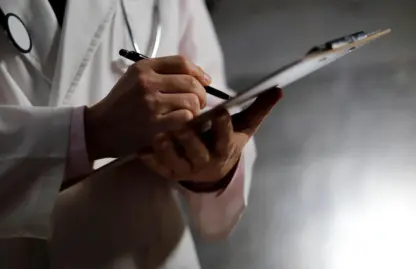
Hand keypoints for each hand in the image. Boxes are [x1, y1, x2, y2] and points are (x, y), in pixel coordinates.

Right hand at [84, 56, 210, 159]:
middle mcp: (147, 82)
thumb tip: (194, 75)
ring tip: (191, 113)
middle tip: (199, 102)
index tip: (205, 81)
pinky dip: (189, 120)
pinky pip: (184, 117)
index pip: (181, 62)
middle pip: (190, 82)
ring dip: (196, 108)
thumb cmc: (119, 103)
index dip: (198, 72)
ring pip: (190, 100)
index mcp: (143, 68)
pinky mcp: (153, 124)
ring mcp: (150, 104)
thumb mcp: (133, 78)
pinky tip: (183, 123)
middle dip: (201, 93)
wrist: (99, 128)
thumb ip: (159, 73)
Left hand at [139, 88, 282, 185]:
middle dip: (191, 138)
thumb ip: (257, 109)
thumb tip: (277, 90)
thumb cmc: (225, 142)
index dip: (223, 127)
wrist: (210, 170)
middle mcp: (205, 161)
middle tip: (183, 124)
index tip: (221, 112)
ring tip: (160, 134)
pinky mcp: (169, 172)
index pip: (225, 138)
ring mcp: (185, 168)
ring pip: (175, 160)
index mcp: (224, 148)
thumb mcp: (243, 129)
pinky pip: (158, 168)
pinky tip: (142, 149)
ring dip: (168, 148)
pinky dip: (150, 160)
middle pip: (197, 151)